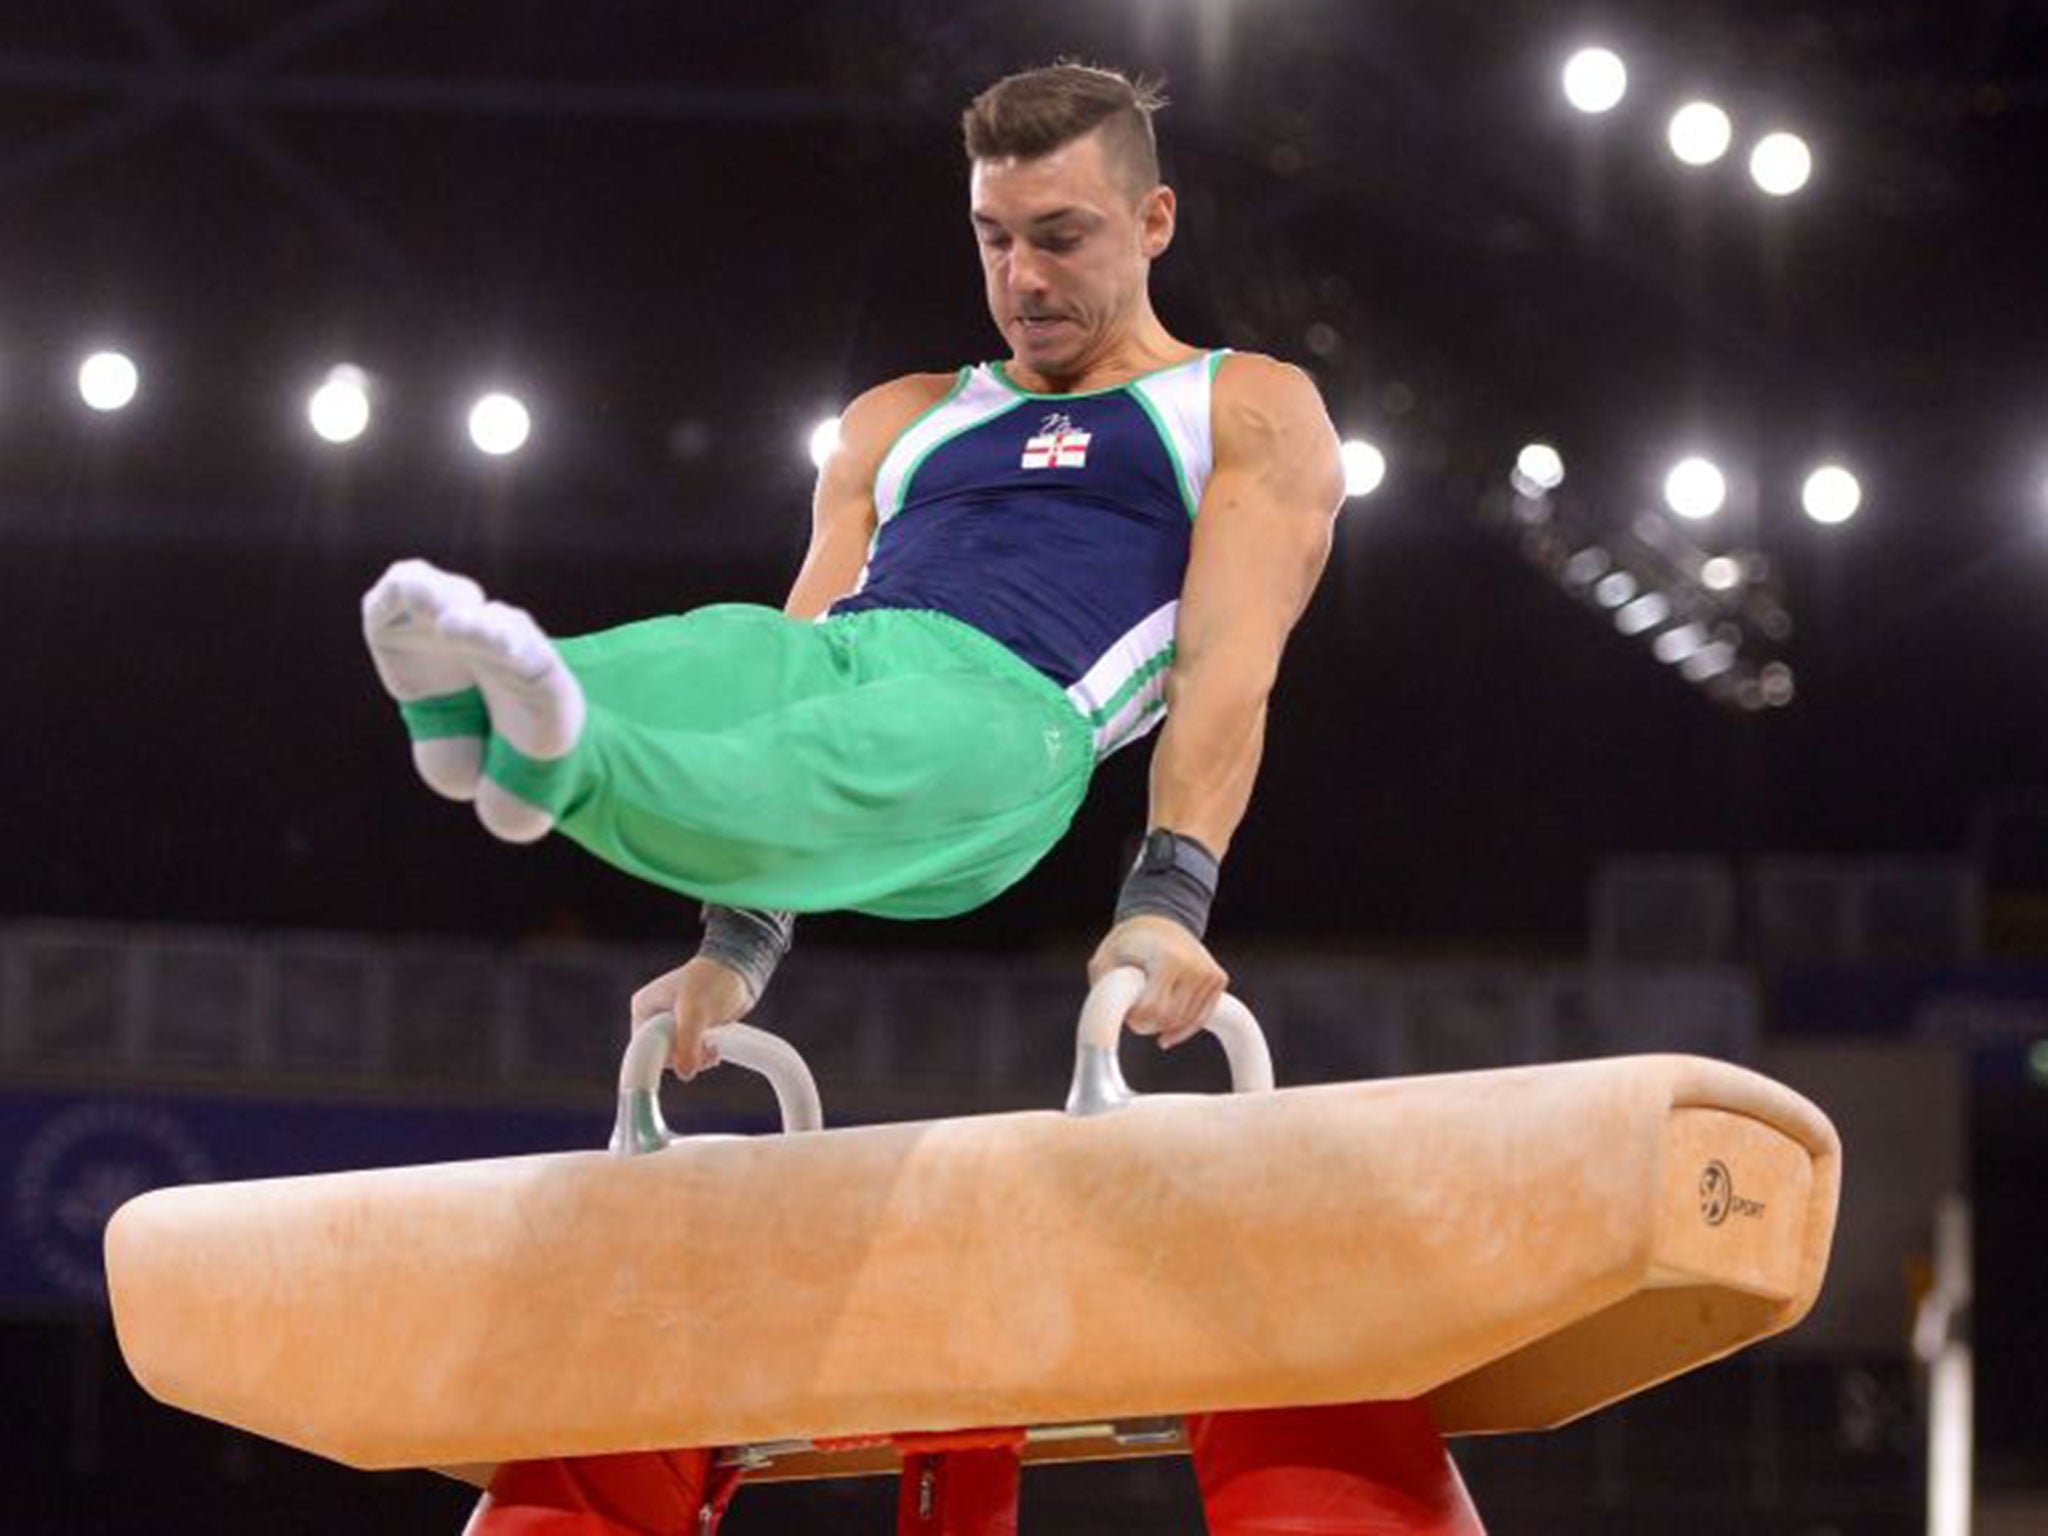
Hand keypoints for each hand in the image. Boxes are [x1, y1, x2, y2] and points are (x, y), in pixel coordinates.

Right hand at [628, 955, 754, 1079]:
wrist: (739, 970)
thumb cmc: (713, 980)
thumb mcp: (697, 1011)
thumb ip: (688, 1043)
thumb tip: (685, 1074)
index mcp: (645, 1008)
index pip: (643, 1046)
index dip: (664, 1056)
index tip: (684, 1061)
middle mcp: (654, 1017)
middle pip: (661, 1054)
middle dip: (683, 1058)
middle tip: (704, 1052)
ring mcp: (672, 1024)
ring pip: (678, 1057)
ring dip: (696, 1059)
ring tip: (712, 1049)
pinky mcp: (690, 1030)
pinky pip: (690, 1053)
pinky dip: (702, 1055)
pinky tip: (715, 1049)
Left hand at [1086, 915, 1228, 1047]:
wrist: (1159, 922)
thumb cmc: (1127, 945)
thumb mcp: (1104, 962)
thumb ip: (1101, 988)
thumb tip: (1102, 1022)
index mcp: (1168, 960)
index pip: (1153, 1010)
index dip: (1135, 1018)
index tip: (1126, 1010)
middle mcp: (1194, 966)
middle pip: (1170, 1019)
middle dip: (1149, 1024)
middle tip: (1135, 1012)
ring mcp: (1210, 972)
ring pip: (1186, 1022)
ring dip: (1164, 1026)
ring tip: (1148, 1011)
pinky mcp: (1218, 979)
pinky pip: (1201, 1018)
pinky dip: (1182, 1029)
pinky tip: (1166, 1035)